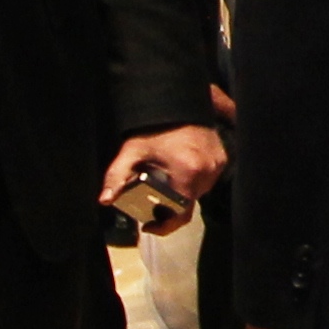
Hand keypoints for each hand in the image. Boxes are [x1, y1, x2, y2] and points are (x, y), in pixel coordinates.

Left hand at [101, 125, 226, 218]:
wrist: (177, 103)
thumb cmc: (154, 129)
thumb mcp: (132, 152)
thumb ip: (117, 177)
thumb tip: (105, 199)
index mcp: (187, 172)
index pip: (181, 214)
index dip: (165, 225)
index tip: (149, 225)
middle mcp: (207, 171)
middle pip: (188, 203)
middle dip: (169, 204)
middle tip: (153, 196)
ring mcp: (218, 164)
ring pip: (199, 192)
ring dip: (183, 192)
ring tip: (168, 181)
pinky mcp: (223, 158)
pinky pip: (208, 179)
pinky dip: (194, 180)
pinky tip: (181, 170)